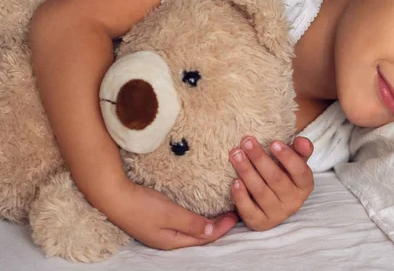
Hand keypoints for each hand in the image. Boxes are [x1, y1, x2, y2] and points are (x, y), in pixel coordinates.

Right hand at [105, 180, 237, 249]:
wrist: (112, 196)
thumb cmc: (141, 206)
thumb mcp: (169, 214)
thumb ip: (191, 223)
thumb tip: (212, 231)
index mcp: (171, 241)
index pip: (203, 237)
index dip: (222, 228)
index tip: (236, 215)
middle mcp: (167, 239)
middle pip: (198, 236)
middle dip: (217, 227)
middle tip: (233, 214)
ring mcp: (160, 231)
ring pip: (191, 230)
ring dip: (207, 223)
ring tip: (221, 214)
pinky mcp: (156, 221)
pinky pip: (182, 223)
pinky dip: (195, 219)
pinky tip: (199, 212)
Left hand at [229, 136, 313, 230]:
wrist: (272, 202)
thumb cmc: (283, 175)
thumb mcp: (294, 162)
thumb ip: (300, 150)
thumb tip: (301, 141)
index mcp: (305, 185)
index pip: (299, 171)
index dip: (287, 157)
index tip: (273, 142)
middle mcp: (294, 202)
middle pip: (276, 179)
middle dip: (259, 159)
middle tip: (246, 142)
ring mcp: (277, 214)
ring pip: (261, 192)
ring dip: (247, 172)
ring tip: (236, 155)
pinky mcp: (260, 223)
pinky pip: (249, 211)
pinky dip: (241, 196)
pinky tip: (234, 181)